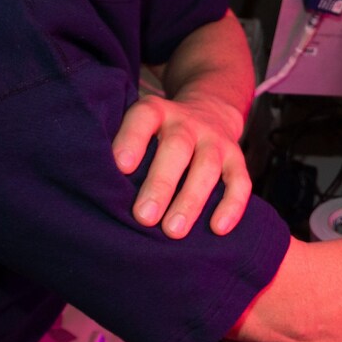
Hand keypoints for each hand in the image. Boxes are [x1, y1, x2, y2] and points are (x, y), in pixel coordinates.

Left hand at [112, 91, 250, 238]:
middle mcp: (188, 122)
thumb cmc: (160, 134)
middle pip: (177, 147)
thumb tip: (102, 193)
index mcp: (157, 112)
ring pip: (207, 167)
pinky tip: (218, 229)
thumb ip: (126, 150)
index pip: (144, 118)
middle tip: (144, 217)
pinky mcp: (237, 159)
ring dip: (191, 200)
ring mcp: (216, 140)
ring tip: (173, 231)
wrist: (210, 110)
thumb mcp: (142, 126)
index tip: (121, 166)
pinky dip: (232, 205)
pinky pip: (239, 181)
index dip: (133, 139)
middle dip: (161, 184)